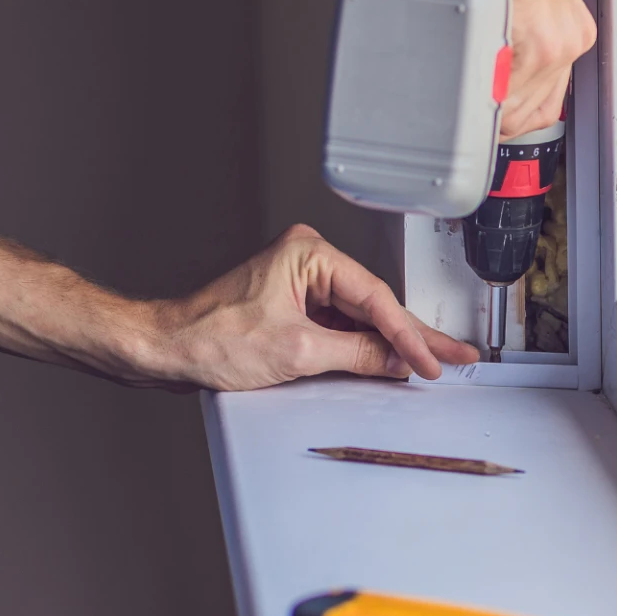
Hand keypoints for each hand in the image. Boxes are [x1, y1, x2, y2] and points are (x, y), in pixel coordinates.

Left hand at [135, 225, 478, 390]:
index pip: (375, 297)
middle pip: (373, 304)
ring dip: (389, 344)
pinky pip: (339, 326)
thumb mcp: (298, 351)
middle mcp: (306, 260)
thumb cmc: (210, 337)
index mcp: (309, 253)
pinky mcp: (292, 306)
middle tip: (451, 355)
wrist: (165, 350)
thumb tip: (395, 360)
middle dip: (411, 335)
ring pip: (359, 318)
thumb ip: (357, 355)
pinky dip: (362, 347)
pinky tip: (388, 362)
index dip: (407, 336)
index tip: (429, 361)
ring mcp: (299, 283)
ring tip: (429, 362)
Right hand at [442, 0, 596, 138]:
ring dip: (487, 107)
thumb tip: (499, 66)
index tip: (495, 114)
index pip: (546, 100)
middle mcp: (570, 42)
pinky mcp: (535, 47)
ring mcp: (556, 47)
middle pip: (532, 111)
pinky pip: (502, 95)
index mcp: (572, 32)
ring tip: (466, 96)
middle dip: (500, 116)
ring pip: (515, 110)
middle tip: (474, 111)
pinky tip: (466, 83)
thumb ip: (519, 35)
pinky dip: (481, 95)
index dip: (515, 112)